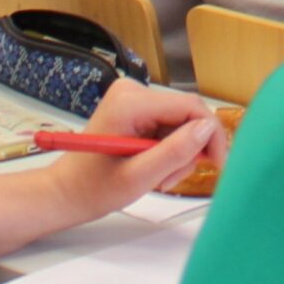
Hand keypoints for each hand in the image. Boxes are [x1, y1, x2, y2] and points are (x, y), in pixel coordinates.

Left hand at [42, 79, 227, 216]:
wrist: (65, 193)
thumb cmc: (93, 189)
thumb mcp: (138, 177)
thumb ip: (175, 152)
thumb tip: (208, 129)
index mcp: (131, 102)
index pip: (190, 107)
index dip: (211, 135)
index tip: (218, 164)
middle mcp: (133, 91)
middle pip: (186, 115)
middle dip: (188, 150)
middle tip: (171, 180)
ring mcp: (133, 98)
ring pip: (180, 123)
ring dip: (177, 154)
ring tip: (157, 179)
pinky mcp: (135, 108)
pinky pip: (169, 125)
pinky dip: (168, 150)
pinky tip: (152, 167)